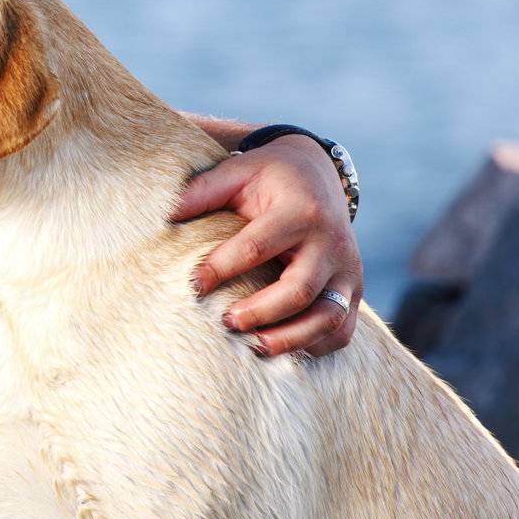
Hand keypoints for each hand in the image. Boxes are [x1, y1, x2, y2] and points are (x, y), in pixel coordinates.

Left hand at [173, 135, 361, 357]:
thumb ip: (202, 191)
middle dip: (260, 312)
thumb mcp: (237, 171)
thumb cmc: (269, 176)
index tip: (194, 284)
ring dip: (289, 339)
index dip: (223, 268)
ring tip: (252, 346)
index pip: (258, 247)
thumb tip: (164, 216)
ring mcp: (347, 270)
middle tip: (226, 322)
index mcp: (300, 211)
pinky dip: (315, 346)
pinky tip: (281, 347)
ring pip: (327, 317)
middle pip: (299, 290)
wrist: (318, 173)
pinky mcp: (353, 289)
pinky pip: (342, 330)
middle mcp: (331, 243)